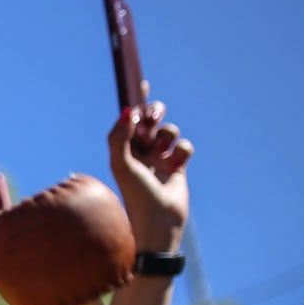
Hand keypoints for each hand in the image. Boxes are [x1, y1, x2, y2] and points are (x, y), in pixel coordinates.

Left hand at [108, 98, 192, 251]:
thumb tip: (126, 112)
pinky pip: (184, 146)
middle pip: (151, 121)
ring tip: (162, 150)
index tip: (139, 83)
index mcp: (124, 150)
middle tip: (152, 117)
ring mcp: (160, 158)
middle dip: (154, 113)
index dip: (135, 103)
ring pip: (169, 131)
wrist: (159, 221)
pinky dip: (182, 150)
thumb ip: (119, 137)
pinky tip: (176, 163)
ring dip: (168, 134)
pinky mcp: (178, 166)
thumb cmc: (136, 196)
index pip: (129, 121)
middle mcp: (141, 153)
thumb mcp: (121, 165)